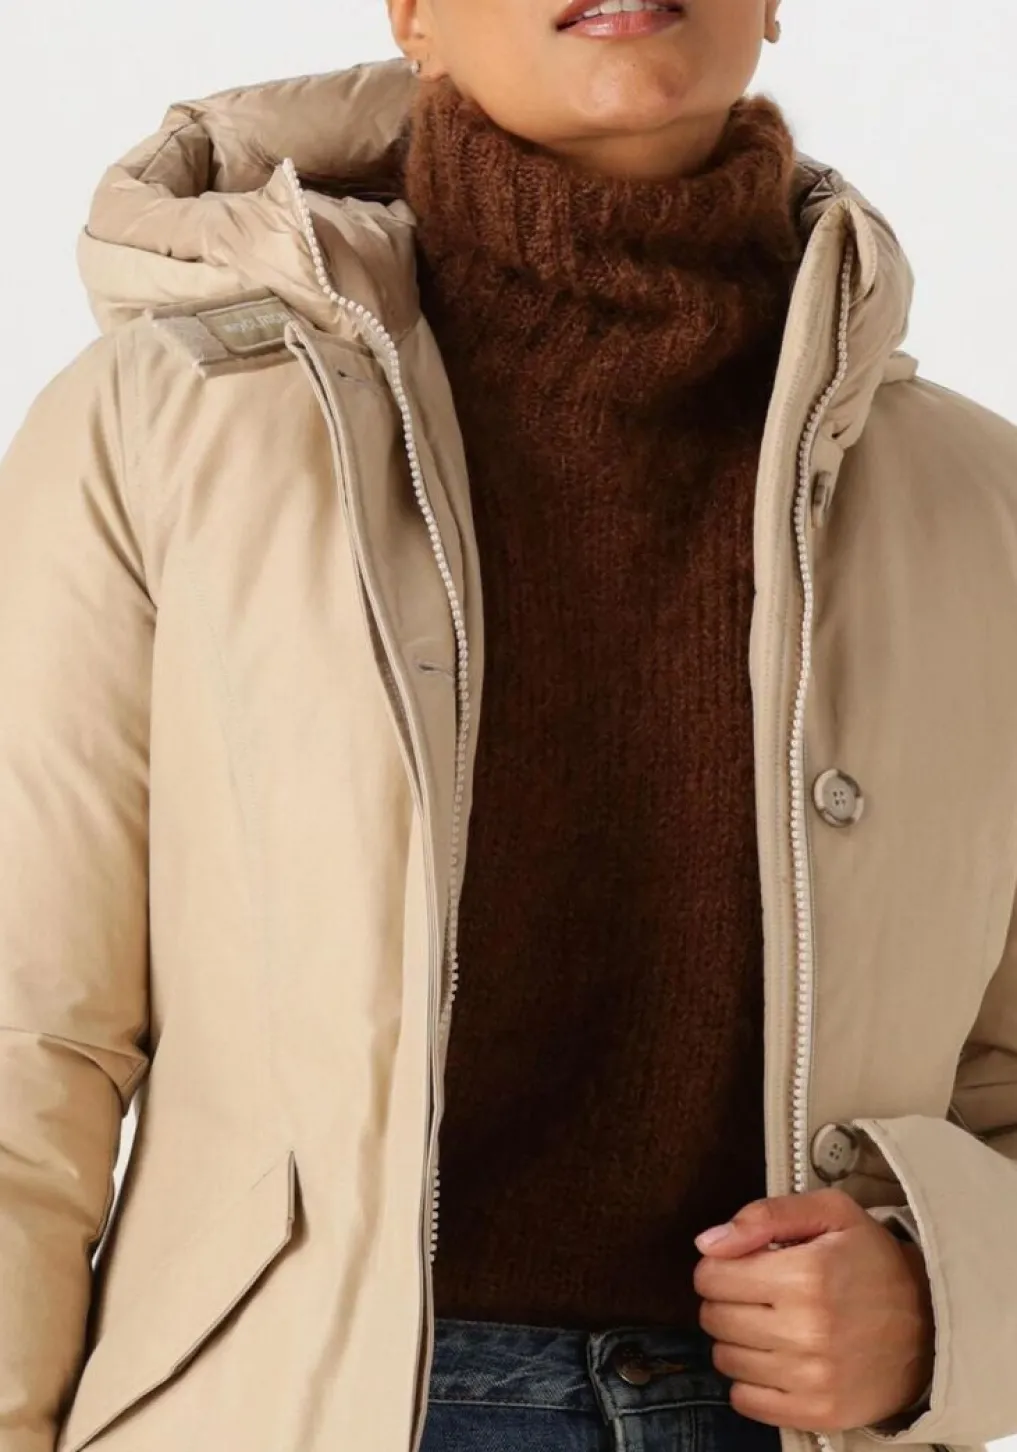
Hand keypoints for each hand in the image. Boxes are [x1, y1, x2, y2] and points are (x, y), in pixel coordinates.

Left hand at [692, 1188, 934, 1432]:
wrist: (931, 1326)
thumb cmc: (873, 1261)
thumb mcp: (830, 1213)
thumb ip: (765, 1215)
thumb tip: (708, 1243)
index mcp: (806, 1274)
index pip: (711, 1276)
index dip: (719, 1266)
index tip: (741, 1265)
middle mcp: (807, 1330)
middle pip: (713, 1317)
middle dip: (725, 1300)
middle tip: (757, 1293)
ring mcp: (813, 1377)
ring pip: (725, 1358)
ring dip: (736, 1339)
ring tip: (770, 1323)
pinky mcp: (819, 1413)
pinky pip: (745, 1401)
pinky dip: (749, 1380)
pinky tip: (775, 1359)